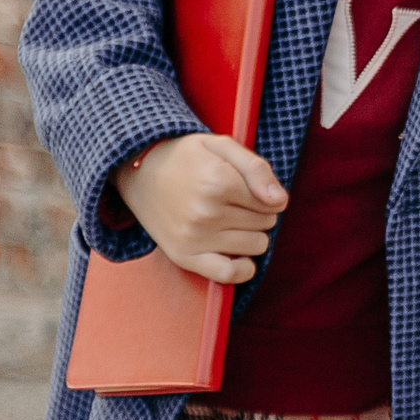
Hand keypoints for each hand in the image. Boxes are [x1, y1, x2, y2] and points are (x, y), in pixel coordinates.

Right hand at [117, 131, 287, 283]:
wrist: (138, 171)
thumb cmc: (186, 157)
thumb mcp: (223, 146)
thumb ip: (258, 169)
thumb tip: (280, 201)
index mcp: (219, 182)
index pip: (274, 202)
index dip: (266, 193)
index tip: (246, 186)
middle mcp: (206, 213)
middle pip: (267, 223)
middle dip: (258, 211)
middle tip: (233, 200)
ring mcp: (193, 238)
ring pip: (256, 245)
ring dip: (250, 233)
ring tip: (228, 218)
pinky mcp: (183, 256)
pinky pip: (228, 274)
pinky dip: (242, 269)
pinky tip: (239, 254)